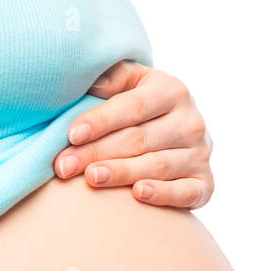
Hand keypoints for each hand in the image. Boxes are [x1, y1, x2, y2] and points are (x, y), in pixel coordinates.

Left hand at [54, 61, 214, 208]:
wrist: (178, 133)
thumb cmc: (141, 108)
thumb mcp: (131, 82)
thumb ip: (114, 77)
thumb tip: (95, 85)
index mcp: (173, 90)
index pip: (134, 107)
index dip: (101, 121)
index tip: (72, 134)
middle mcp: (192, 122)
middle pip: (140, 139)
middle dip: (98, 152)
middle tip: (64, 166)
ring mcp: (201, 154)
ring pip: (158, 166)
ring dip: (122, 173)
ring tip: (91, 178)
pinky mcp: (206, 183)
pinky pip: (187, 192)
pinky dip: (164, 194)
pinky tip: (139, 194)